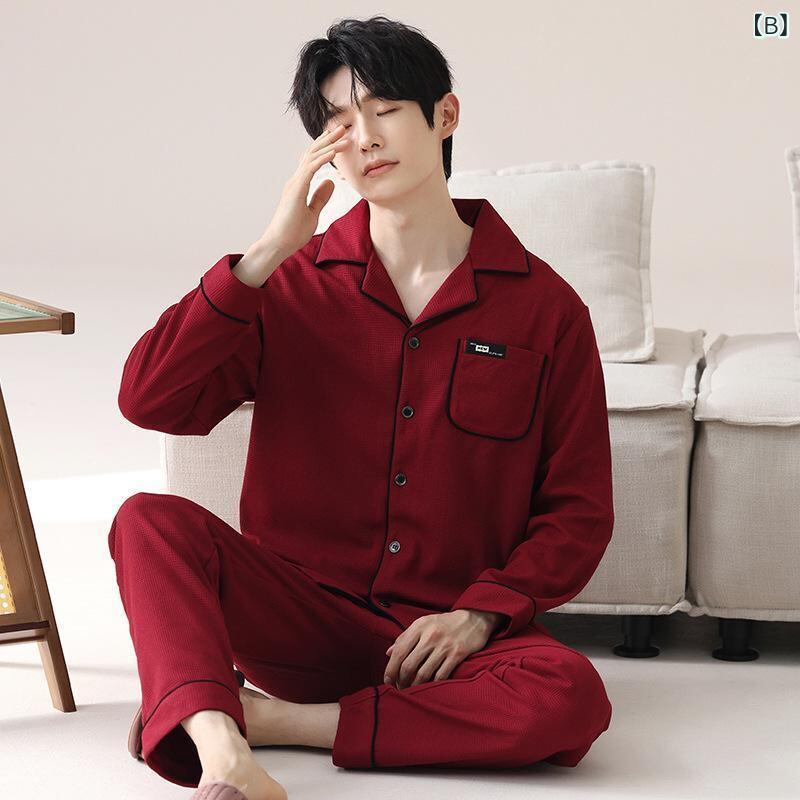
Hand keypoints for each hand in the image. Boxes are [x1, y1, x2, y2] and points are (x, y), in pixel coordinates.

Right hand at [259, 123, 348, 258]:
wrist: (278, 244)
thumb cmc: (292, 232)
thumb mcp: (313, 213)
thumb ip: (320, 197)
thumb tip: (330, 182)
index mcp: (299, 185)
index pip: (313, 160)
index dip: (326, 148)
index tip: (339, 139)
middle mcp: (296, 180)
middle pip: (312, 153)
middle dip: (328, 139)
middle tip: (342, 128)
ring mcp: (294, 184)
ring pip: (312, 157)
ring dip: (329, 145)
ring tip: (343, 135)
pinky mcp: (296, 190)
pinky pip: (311, 169)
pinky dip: (323, 159)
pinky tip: (334, 152)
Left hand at [382, 609, 502, 688]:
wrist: (473, 618)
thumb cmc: (444, 623)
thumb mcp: (423, 624)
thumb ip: (405, 637)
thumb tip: (389, 653)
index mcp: (419, 626)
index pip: (399, 651)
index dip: (390, 668)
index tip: (387, 680)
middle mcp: (430, 636)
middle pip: (408, 665)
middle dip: (401, 681)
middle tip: (400, 688)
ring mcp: (444, 646)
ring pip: (423, 674)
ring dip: (414, 686)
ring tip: (412, 690)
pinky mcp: (457, 654)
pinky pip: (440, 676)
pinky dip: (432, 685)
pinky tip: (429, 686)